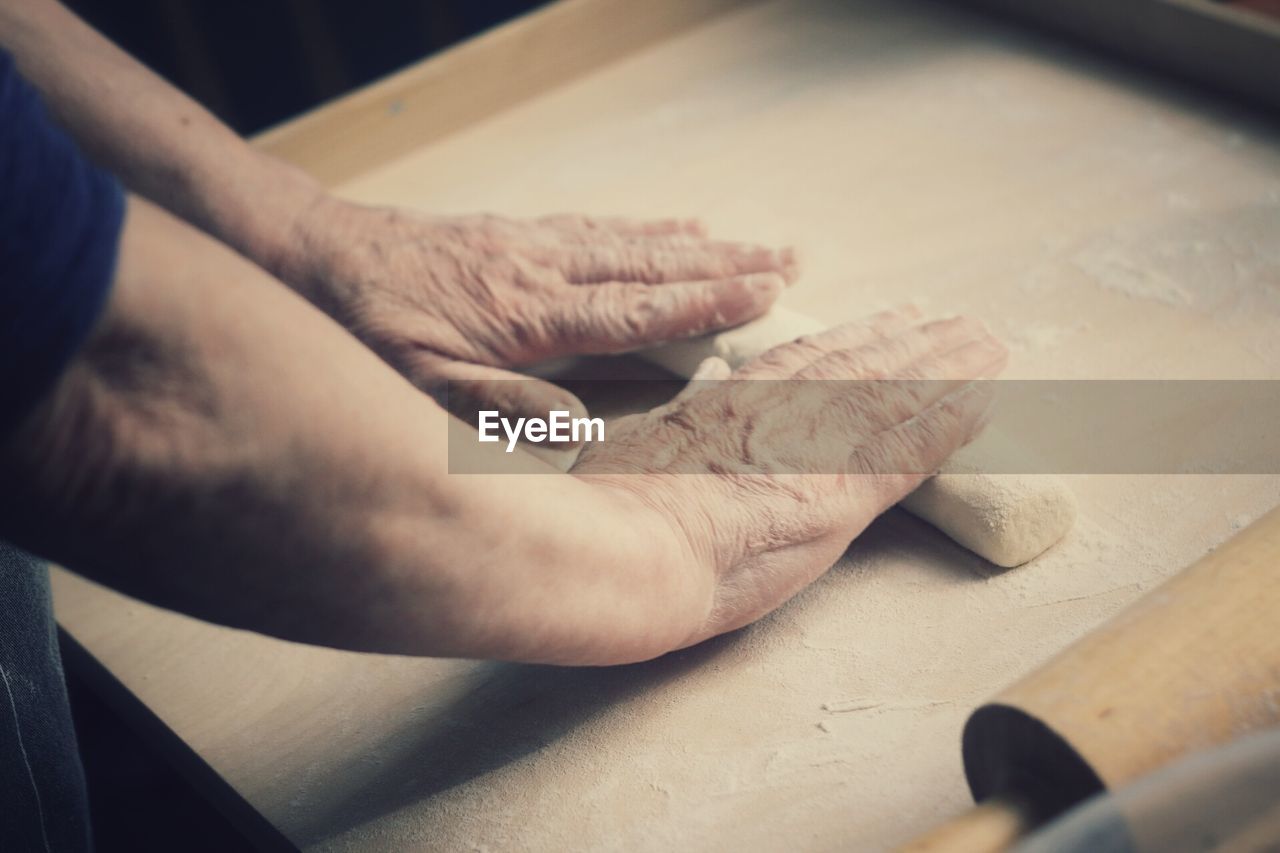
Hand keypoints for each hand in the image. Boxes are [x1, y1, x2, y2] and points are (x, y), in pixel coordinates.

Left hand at [279, 198, 797, 418]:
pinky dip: (643, 230)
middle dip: (727, 266)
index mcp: (530, 316)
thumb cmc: (362, 331)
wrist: (306, 251)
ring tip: (752, 245)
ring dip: (698, 246)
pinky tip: (669, 227)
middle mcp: (542, 270)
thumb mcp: (418, 389)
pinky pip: (594, 228)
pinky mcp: (511, 235)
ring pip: (631, 243)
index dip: (706, 306)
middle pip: (651, 266)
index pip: (637, 311)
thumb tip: (582, 430)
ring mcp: (529, 245)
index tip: (768, 295)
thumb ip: (501, 410)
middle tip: (791, 262)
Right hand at [572, 308, 1007, 648]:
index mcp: (735, 402)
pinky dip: (953, 420)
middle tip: (959, 323)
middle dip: (916, 342)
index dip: (858, 338)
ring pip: (899, 393)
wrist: (627, 549)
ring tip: (989, 344)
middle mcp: (783, 412)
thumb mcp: (642, 440)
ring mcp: (816, 451)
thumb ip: (685, 411)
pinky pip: (914, 447)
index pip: (811, 360)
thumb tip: (706, 378)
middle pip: (866, 366)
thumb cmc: (614, 506)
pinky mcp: (844, 497)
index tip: (893, 320)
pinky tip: (987, 400)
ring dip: (950, 367)